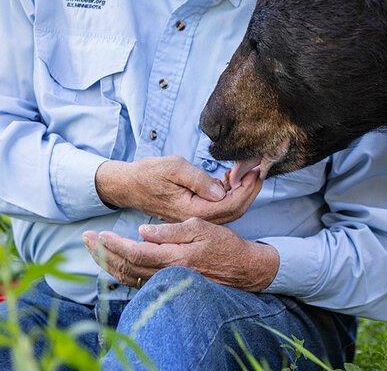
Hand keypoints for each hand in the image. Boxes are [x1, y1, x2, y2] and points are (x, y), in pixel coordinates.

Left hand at [82, 216, 278, 291]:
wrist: (243, 269)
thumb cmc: (224, 245)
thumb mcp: (201, 228)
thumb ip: (171, 231)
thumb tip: (143, 231)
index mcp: (173, 257)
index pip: (134, 253)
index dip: (113, 245)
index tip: (98, 234)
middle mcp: (167, 274)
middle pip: (126, 268)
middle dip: (103, 253)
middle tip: (86, 239)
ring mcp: (167, 282)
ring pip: (129, 277)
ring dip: (108, 264)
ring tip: (93, 249)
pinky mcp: (169, 285)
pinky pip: (139, 282)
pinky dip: (122, 273)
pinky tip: (114, 263)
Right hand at [95, 156, 263, 223]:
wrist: (128, 185)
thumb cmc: (148, 173)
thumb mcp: (173, 168)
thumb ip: (198, 180)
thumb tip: (221, 190)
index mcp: (191, 211)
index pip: (229, 205)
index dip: (246, 189)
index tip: (255, 170)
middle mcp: (195, 219)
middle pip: (234, 211)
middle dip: (250, 190)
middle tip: (257, 169)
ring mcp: (194, 218)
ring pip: (228, 211)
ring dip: (241, 192)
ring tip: (245, 171)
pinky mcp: (194, 213)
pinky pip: (218, 208)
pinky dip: (229, 193)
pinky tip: (229, 178)